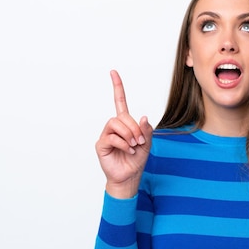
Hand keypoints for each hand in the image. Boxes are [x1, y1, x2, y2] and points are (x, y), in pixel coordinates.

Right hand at [95, 70, 152, 197]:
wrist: (129, 176)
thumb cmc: (136, 160)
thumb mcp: (147, 144)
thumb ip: (146, 131)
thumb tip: (143, 117)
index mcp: (125, 124)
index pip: (120, 102)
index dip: (117, 87)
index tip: (113, 72)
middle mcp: (114, 127)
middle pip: (122, 116)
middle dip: (134, 128)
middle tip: (140, 141)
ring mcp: (106, 135)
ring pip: (115, 123)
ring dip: (128, 134)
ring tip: (133, 145)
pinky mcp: (101, 144)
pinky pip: (111, 137)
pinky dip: (123, 143)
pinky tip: (128, 150)